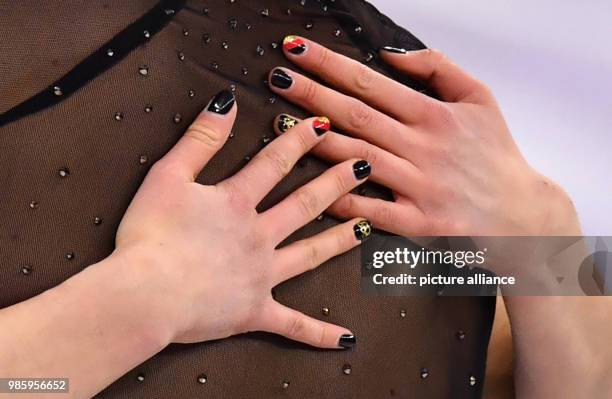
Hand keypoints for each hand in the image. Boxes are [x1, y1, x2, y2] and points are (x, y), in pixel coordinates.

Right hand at [115, 90, 370, 348]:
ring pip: (310, 255)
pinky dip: (318, 333)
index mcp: (237, 203)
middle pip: (305, 204)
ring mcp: (261, 275)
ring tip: (367, 226)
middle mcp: (259, 236)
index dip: (301, 141)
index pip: (276, 164)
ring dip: (340, 239)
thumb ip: (199, 140)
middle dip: (337, 183)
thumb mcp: (167, 176)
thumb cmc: (150, 236)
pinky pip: (293, 325)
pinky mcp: (255, 311)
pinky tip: (345, 338)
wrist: (145, 294)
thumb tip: (225, 103)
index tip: (326, 125)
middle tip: (366, 167)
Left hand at [269, 36, 580, 235]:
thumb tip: (389, 54)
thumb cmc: (495, 154)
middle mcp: (422, 148)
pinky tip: (310, 187)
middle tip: (276, 78)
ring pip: (357, 158)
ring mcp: (418, 186)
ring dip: (315, 141)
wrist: (522, 214)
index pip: (370, 82)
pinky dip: (341, 200)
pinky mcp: (417, 222)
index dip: (329, 64)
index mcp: (433, 115)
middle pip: (355, 116)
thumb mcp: (479, 98)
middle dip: (311, 94)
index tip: (296, 50)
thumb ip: (437, 68)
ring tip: (281, 123)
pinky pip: (370, 210)